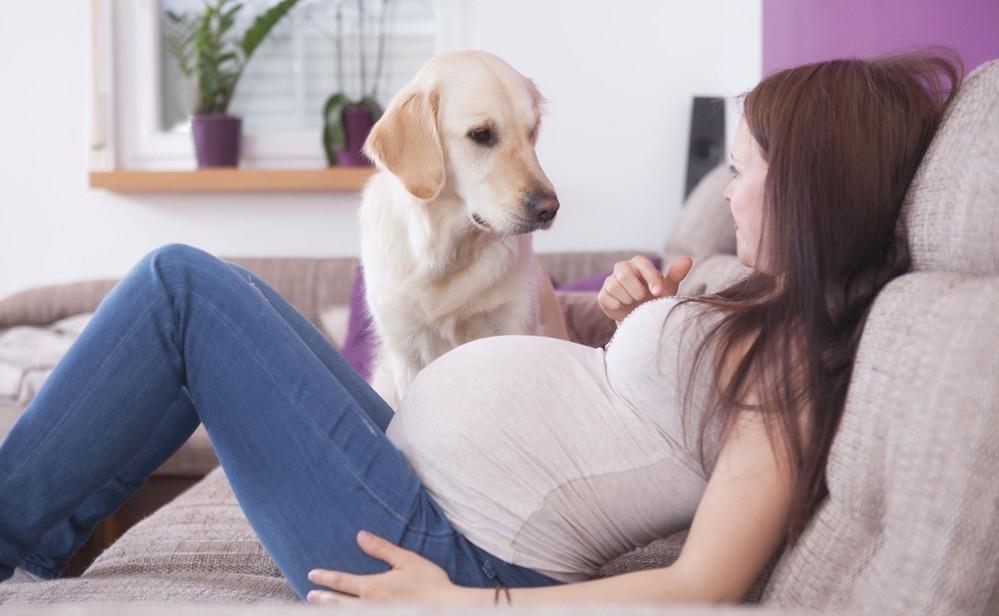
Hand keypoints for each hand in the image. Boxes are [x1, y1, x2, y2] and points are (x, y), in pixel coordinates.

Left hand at [306, 530, 458, 605]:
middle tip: (310, 595)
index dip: (325, 577)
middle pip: (338, 603)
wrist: (445, 609)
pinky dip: (348, 615)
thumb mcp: (406, 560)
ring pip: (346, 613)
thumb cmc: (429, 584)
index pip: (341, 581)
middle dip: (323, 598)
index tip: (312, 575)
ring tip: (320, 608)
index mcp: (372, 587)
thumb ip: (381, 549)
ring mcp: (375, 615)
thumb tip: (361, 535)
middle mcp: (368, 605)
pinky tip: (345, 614)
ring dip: (332, 610)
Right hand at [598, 255, 692, 323]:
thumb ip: (675, 274)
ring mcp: (610, 281)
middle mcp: (622, 268)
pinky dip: (618, 306)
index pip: (642, 264)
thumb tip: (688, 259)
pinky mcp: (603, 295)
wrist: (641, 319)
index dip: (650, 278)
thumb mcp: (667, 289)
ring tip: (634, 303)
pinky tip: (623, 307)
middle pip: (623, 273)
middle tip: (643, 298)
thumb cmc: (655, 299)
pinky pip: (607, 298)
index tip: (658, 292)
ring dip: (628, 299)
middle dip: (636, 290)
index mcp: (639, 264)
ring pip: (614, 286)